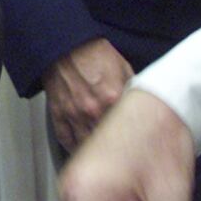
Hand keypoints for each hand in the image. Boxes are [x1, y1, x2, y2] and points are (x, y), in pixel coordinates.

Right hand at [43, 37, 133, 151]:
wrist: (66, 43)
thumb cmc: (93, 52)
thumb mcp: (123, 66)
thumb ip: (133, 90)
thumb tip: (142, 104)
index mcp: (112, 98)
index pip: (126, 130)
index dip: (131, 138)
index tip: (135, 144)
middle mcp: (93, 110)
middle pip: (106, 142)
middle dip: (113, 149)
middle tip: (119, 154)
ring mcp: (73, 114)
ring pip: (85, 145)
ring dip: (93, 152)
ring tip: (100, 157)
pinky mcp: (58, 113)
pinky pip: (65, 138)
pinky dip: (73, 146)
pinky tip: (80, 148)